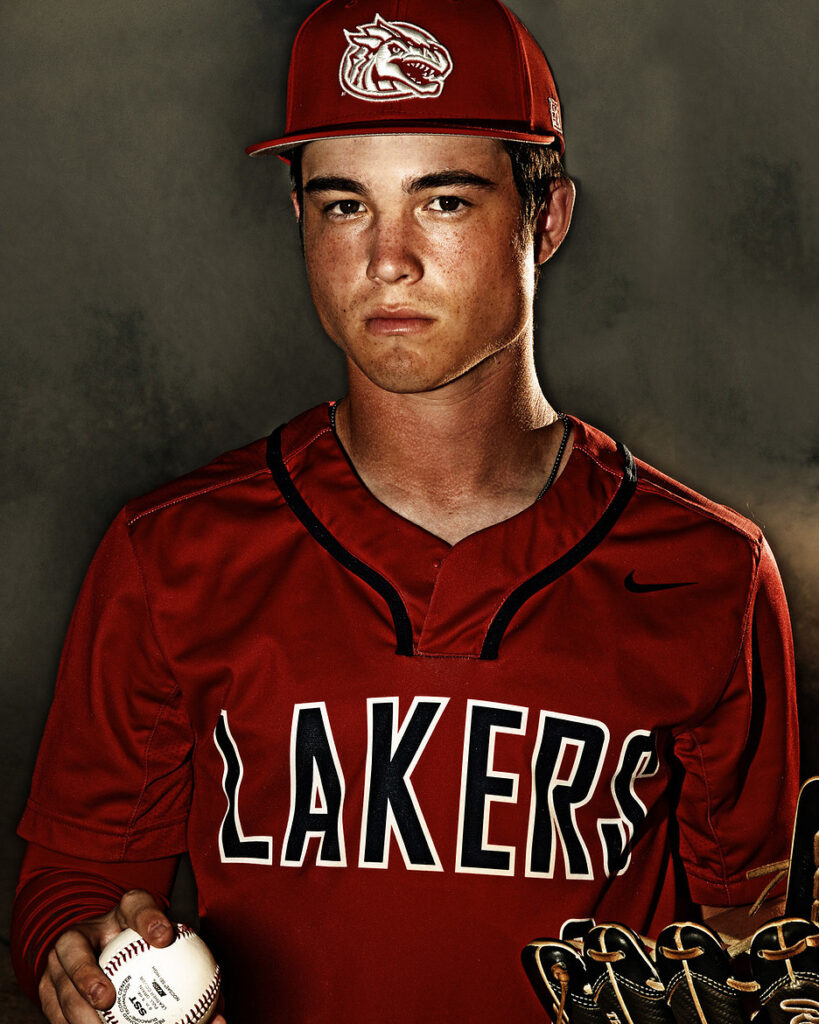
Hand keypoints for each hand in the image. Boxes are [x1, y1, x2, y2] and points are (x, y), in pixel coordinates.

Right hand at [37, 888, 226, 1022]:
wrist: (101, 949)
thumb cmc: (145, 953)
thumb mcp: (166, 952)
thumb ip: (191, 976)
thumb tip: (220, 1015)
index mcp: (119, 913)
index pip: (135, 904)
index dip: (148, 917)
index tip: (166, 937)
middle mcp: (83, 932)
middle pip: (76, 949)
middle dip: (86, 975)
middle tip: (107, 998)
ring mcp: (58, 961)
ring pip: (58, 986)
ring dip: (74, 1012)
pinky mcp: (46, 988)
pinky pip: (53, 1012)